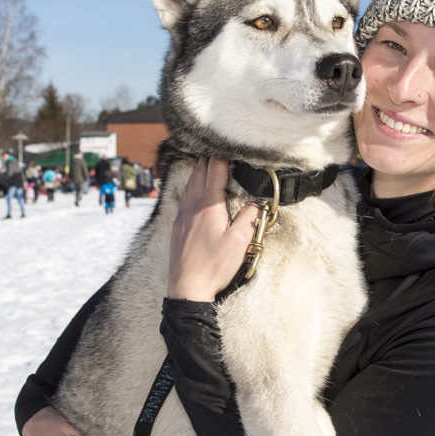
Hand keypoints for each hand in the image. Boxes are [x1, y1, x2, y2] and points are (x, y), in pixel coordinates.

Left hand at [168, 158, 259, 300]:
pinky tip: (191, 193)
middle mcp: (192, 208)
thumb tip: (257, 203)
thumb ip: (249, 218)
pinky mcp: (177, 228)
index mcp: (209, 207)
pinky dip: (189, 188)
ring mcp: (182, 217)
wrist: (187, 288)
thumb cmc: (214, 266)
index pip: (215, 173)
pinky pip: (183, 200)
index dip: (221, 158)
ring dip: (197, 173)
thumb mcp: (239, 242)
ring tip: (202, 164)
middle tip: (214, 150)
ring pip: (189, 186)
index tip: (226, 147)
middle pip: (198, 175)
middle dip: (207, 161)